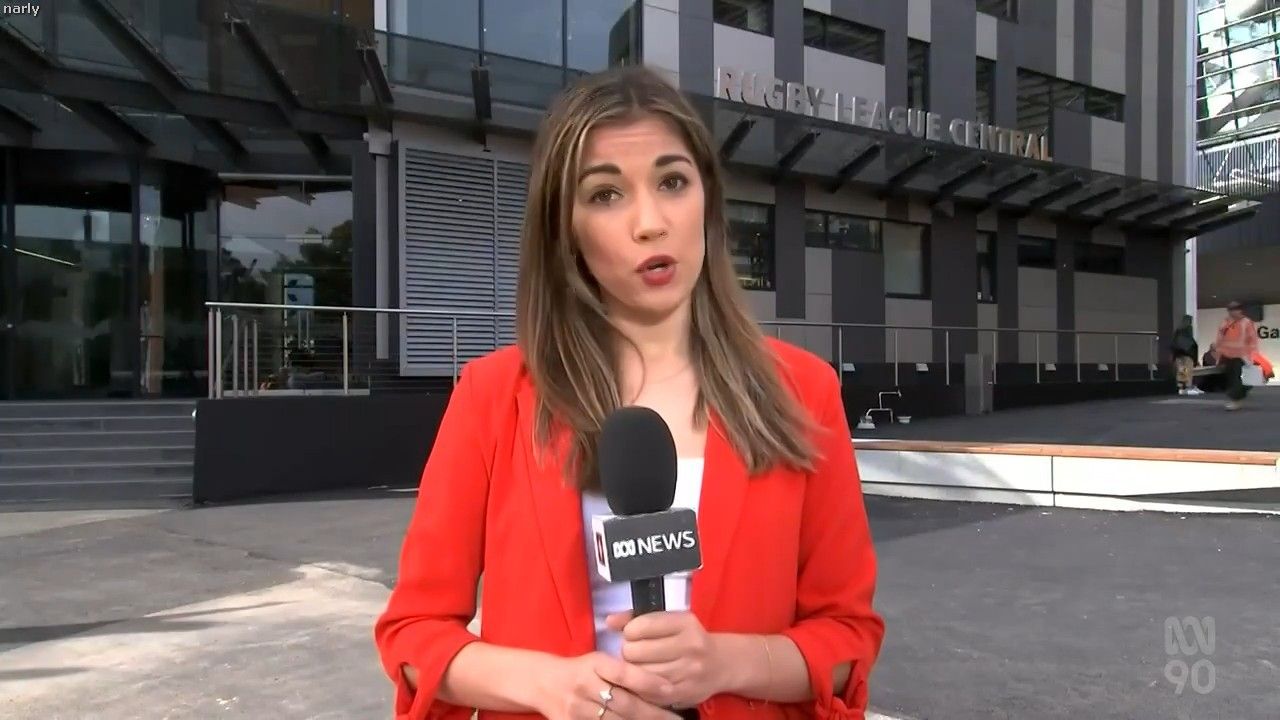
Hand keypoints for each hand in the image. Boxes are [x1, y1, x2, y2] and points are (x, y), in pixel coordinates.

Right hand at [535, 651, 679, 719]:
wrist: (544, 683)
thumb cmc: (580, 669)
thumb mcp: (599, 661)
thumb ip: (624, 671)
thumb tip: (661, 685)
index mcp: (593, 664)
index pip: (623, 673)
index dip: (647, 681)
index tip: (670, 690)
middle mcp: (584, 685)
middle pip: (624, 703)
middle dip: (653, 713)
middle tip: (677, 719)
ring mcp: (577, 708)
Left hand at [608, 611, 722, 707]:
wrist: (722, 664)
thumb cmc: (689, 638)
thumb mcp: (670, 620)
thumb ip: (637, 618)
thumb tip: (609, 622)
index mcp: (685, 622)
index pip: (641, 626)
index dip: (629, 632)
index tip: (633, 635)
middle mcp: (690, 646)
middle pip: (636, 651)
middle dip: (629, 653)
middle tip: (635, 654)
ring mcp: (689, 671)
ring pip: (640, 674)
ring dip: (633, 671)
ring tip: (640, 667)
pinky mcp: (685, 693)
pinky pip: (649, 693)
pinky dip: (641, 688)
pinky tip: (644, 682)